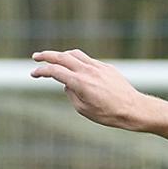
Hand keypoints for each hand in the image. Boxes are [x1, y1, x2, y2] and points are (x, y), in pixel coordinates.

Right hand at [30, 49, 150, 130]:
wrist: (134, 109)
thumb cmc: (109, 114)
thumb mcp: (84, 110)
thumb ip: (71, 94)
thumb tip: (67, 84)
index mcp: (79, 82)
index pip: (54, 71)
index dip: (41, 71)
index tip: (33, 74)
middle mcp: (87, 71)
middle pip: (61, 56)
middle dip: (46, 56)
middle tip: (36, 57)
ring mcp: (98, 67)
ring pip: (75, 54)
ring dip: (62, 54)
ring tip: (56, 59)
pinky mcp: (107, 67)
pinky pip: (88, 60)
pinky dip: (78, 60)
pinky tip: (77, 67)